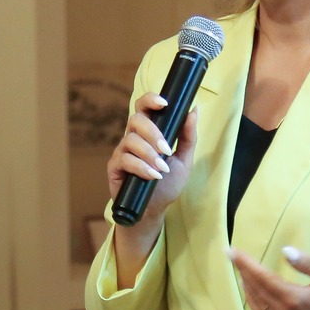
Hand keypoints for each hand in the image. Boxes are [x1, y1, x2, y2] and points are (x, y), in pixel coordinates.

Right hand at [106, 96, 196, 280]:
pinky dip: (141, 167)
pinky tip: (152, 176)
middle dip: (153, 132)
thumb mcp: (184, 160)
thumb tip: (194, 110)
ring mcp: (122, 151)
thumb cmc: (167, 183)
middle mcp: (133, 137)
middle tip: (167, 149)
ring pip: (131, 140)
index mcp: (149, 132)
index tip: (164, 103)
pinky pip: (125, 159)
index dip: (150, 99)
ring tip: (162, 169)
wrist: (154, 209)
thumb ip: (188, 136)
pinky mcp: (114, 167)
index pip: (144, 107)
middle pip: (136, 119)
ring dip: (149, 153)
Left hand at [230, 246, 309, 309]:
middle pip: (255, 289)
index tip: (231, 252)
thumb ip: (307, 263)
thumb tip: (285, 251)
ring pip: (255, 303)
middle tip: (232, 256)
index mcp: (294, 299)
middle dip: (242, 271)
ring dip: (246, 286)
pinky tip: (252, 292)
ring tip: (240, 270)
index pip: (262, 277)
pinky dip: (253, 301)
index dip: (245, 263)